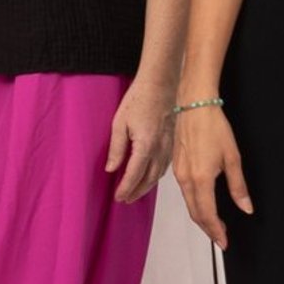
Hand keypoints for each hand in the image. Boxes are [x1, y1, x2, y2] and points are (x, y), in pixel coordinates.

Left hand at [106, 78, 173, 202]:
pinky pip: (165, 165)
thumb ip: (116, 148)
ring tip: (135, 193)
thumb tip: (112, 169)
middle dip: (136, 192)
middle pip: (148, 179)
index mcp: (145, 146)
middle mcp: (159, 150)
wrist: (160, 84)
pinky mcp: (172, 142)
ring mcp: (168, 146)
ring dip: (146, 186)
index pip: (134, 174)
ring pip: (158, 174)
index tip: (118, 198)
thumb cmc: (138, 100)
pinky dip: (156, 176)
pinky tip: (150, 177)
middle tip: (125, 200)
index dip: (126, 188)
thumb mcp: (119, 123)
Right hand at [173, 103, 252, 247]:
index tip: (224, 242)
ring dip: (201, 217)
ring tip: (214, 224)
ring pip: (189, 204)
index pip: (207, 215)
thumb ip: (238, 186)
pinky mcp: (176, 167)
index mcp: (201, 179)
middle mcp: (186, 180)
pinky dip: (195, 204)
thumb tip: (246, 208)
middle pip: (195, 213)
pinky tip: (204, 203)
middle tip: (221, 238)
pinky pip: (185, 192)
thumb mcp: (232, 157)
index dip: (216, 231)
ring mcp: (178, 174)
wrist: (193, 105)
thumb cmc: (214, 127)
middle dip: (208, 228)